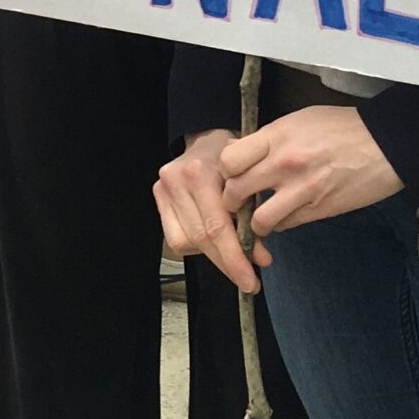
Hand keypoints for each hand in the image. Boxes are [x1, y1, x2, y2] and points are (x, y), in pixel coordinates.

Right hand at [155, 129, 270, 295]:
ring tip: (235, 263)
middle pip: (202, 238)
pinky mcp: (158, 196)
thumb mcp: (252, 176)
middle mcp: (177, 179)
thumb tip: (260, 257)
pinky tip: (213, 245)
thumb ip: (254, 214)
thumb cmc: (235, 158)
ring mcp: (164, 188)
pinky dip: (197, 248)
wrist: (209, 138)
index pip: (217, 227)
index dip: (235, 257)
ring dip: (214, 258)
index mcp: (201, 172)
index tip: (251, 279)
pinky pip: (176, 238)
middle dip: (227, 264)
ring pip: (188, 242)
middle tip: (248, 280)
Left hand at [221, 105, 402, 239]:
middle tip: (236, 200)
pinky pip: (285, 226)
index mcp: (278, 136)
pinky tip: (285, 215)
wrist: (384, 145)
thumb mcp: (301, 119)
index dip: (225, 169)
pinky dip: (280, 224)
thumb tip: (249, 156)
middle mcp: (285, 164)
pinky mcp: (318, 211)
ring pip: (259, 220)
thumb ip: (272, 138)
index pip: (229, 159)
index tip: (230, 172)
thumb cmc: (342, 127)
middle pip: (236, 192)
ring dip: (255, 222)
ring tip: (260, 216)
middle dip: (231, 200)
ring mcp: (301, 190)